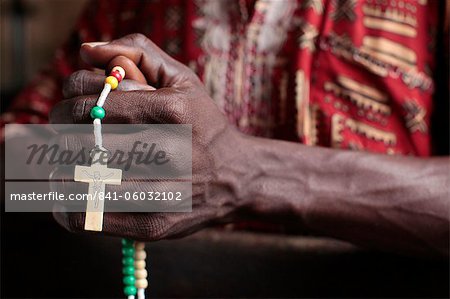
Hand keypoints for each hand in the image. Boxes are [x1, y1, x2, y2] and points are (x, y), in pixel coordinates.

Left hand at [50, 34, 249, 239]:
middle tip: (63, 139)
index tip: (69, 111)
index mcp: (174, 111)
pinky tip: (72, 195)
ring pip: (83, 184)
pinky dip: (69, 207)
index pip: (95, 104)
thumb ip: (138, 52)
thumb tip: (86, 52)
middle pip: (83, 144)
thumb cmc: (202, 124)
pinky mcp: (157, 224)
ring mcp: (165, 192)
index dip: (69, 105)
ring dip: (61, 174)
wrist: (237, 176)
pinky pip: (93, 219)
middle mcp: (172, 152)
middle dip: (61, 139)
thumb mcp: (183, 79)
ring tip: (65, 167)